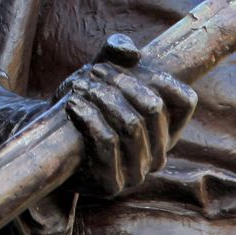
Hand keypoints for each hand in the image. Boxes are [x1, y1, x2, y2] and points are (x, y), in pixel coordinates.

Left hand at [57, 34, 196, 197]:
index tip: (131, 64)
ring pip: (130, 125)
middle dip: (119, 82)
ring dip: (101, 98)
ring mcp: (137, 172)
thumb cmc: (85, 102)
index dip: (161, 77)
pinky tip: (73, 105)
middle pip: (152, 107)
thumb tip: (131, 51)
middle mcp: (157, 153)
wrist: (50, 138)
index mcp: (165, 127)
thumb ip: (115, 52)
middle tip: (92, 73)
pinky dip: (87, 117)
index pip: (184, 100)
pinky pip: (107, 143)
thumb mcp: (100, 71)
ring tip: (80, 88)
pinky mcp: (112, 183)